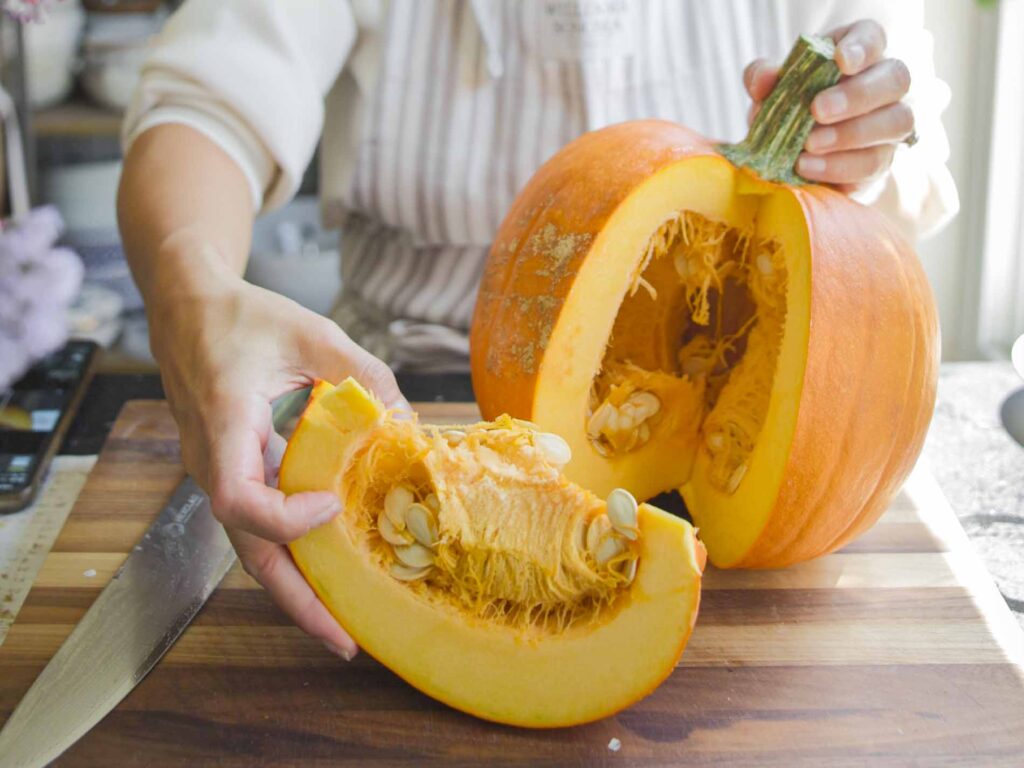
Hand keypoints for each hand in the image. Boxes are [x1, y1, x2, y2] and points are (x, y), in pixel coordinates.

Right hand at [150, 237, 406, 659]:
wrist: (188, 308)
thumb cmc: (245, 317)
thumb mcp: (312, 333)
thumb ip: (364, 374)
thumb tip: (411, 425)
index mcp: (225, 421)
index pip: (236, 498)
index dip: (284, 518)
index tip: (330, 507)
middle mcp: (212, 459)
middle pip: (245, 547)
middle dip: (294, 599)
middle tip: (345, 639)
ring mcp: (217, 470)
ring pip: (250, 545)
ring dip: (294, 587)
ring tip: (342, 625)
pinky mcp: (230, 471)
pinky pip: (257, 525)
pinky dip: (292, 553)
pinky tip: (329, 570)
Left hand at [743, 19, 914, 188]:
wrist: (797, 155)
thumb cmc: (792, 108)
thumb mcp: (773, 89)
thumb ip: (763, 78)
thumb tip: (763, 80)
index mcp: (858, 53)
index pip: (871, 38)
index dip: (861, 47)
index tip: (840, 60)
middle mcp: (886, 84)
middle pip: (895, 79)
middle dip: (857, 95)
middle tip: (818, 110)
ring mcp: (891, 123)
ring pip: (896, 122)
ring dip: (850, 135)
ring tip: (809, 145)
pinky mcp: (882, 160)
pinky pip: (873, 164)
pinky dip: (837, 166)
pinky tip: (808, 167)